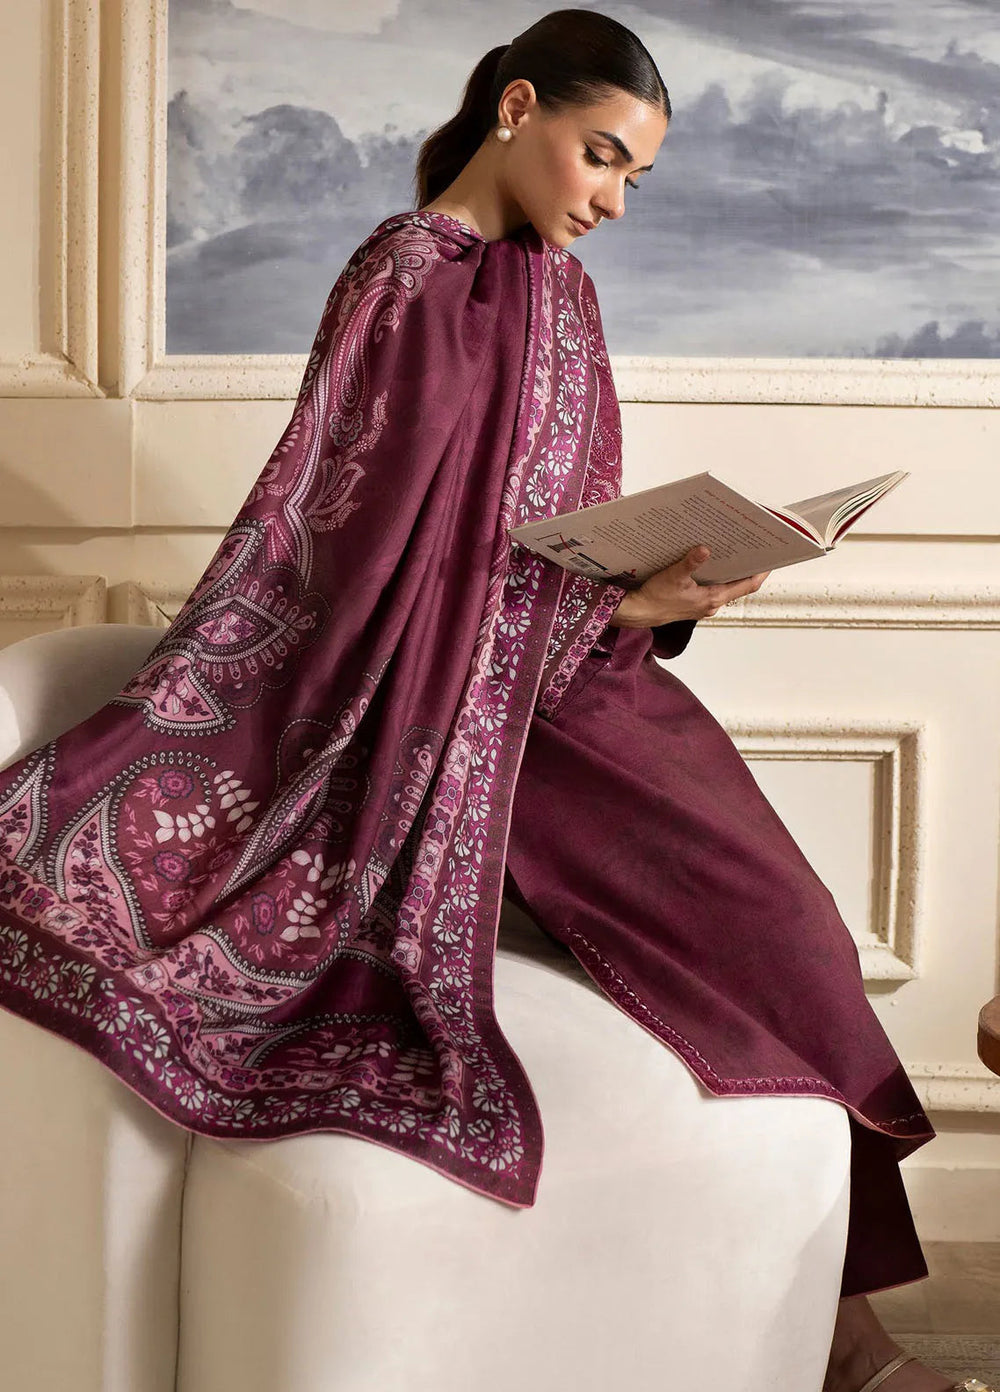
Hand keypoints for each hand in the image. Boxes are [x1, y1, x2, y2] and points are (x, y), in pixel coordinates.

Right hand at [613, 546, 770, 627]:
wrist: (639, 612)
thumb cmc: (655, 598)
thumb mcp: (673, 576)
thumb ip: (690, 562)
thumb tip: (705, 549)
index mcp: (712, 599)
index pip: (747, 585)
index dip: (761, 572)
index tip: (771, 559)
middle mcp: (711, 604)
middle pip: (739, 586)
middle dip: (747, 568)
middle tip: (755, 550)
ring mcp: (703, 605)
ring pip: (726, 587)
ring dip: (732, 572)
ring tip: (736, 553)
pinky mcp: (694, 603)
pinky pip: (713, 588)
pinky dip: (717, 576)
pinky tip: (712, 564)